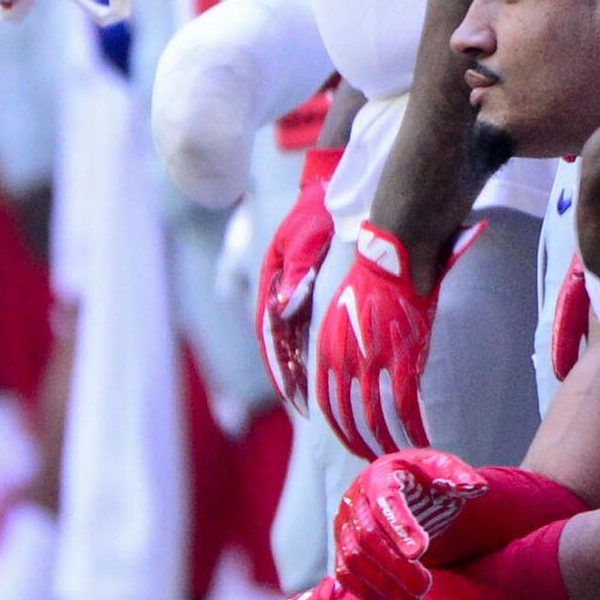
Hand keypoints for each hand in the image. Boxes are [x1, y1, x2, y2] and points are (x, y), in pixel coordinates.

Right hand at [253, 149, 339, 414]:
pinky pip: (304, 328)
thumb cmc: (316, 214)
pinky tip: (322, 368)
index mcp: (272, 282)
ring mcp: (291, 292)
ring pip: (291, 340)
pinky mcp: (306, 291)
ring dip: (299, 368)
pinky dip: (309, 350)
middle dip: (290, 377)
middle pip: (280, 344)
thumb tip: (284, 309)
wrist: (329, 191)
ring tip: (312, 399)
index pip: (271, 335)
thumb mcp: (303, 241)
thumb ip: (294, 273)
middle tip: (304, 409)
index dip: (280, 367)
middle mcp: (278, 292)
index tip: (292, 396)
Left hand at [317, 220, 464, 456]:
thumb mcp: (341, 318)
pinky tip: (423, 440)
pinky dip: (415, 428)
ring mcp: (373, 362)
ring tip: (398, 456)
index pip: (327, 403)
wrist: (391, 258)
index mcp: (327, 352)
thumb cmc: (370, 283)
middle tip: (374, 459)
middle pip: (349, 418)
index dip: (339, 428)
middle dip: (362, 444)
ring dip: (387, 443)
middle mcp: (344, 361)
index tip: (350, 442)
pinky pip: (406, 405)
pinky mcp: (402, 358)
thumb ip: (344, 350)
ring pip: (378, 417)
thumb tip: (356, 376)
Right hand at [332, 449, 491, 599]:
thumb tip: (478, 488)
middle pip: (367, 536)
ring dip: (382, 584)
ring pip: (353, 558)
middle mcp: (355, 498)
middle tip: (424, 588)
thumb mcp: (444, 469)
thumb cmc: (424, 478)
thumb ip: (460, 476)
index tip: (421, 552)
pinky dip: (367, 591)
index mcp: (381, 475)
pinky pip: (345, 573)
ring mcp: (344, 524)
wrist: (403, 488)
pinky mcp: (341, 546)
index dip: (400, 527)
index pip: (385, 502)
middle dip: (396, 566)